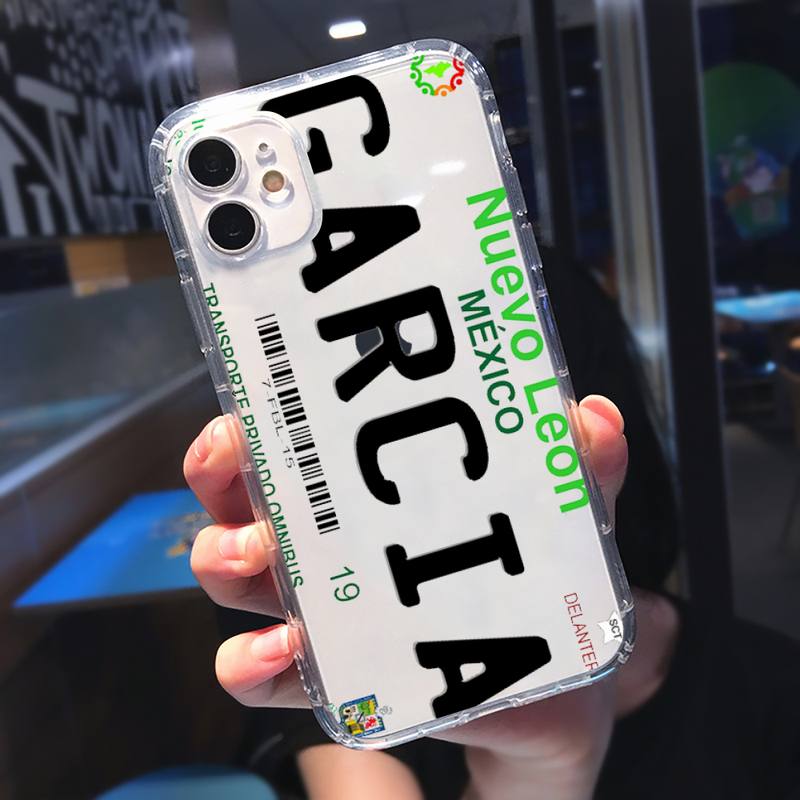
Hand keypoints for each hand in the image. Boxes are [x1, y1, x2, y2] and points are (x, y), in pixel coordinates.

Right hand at [185, 396, 677, 799]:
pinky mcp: (338, 677)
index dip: (260, 422)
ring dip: (227, 560)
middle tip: (229, 462)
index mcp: (371, 492)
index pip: (300, 445)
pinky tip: (279, 648)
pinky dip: (253, 662)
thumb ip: (580, 468)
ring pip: (240, 580)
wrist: (556, 684)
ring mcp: (327, 611)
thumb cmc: (534, 578)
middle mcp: (332, 544)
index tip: (251, 408)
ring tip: (252, 555)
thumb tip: (591, 418)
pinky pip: (267, 675)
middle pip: (246, 501)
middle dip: (224, 478)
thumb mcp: (558, 513)